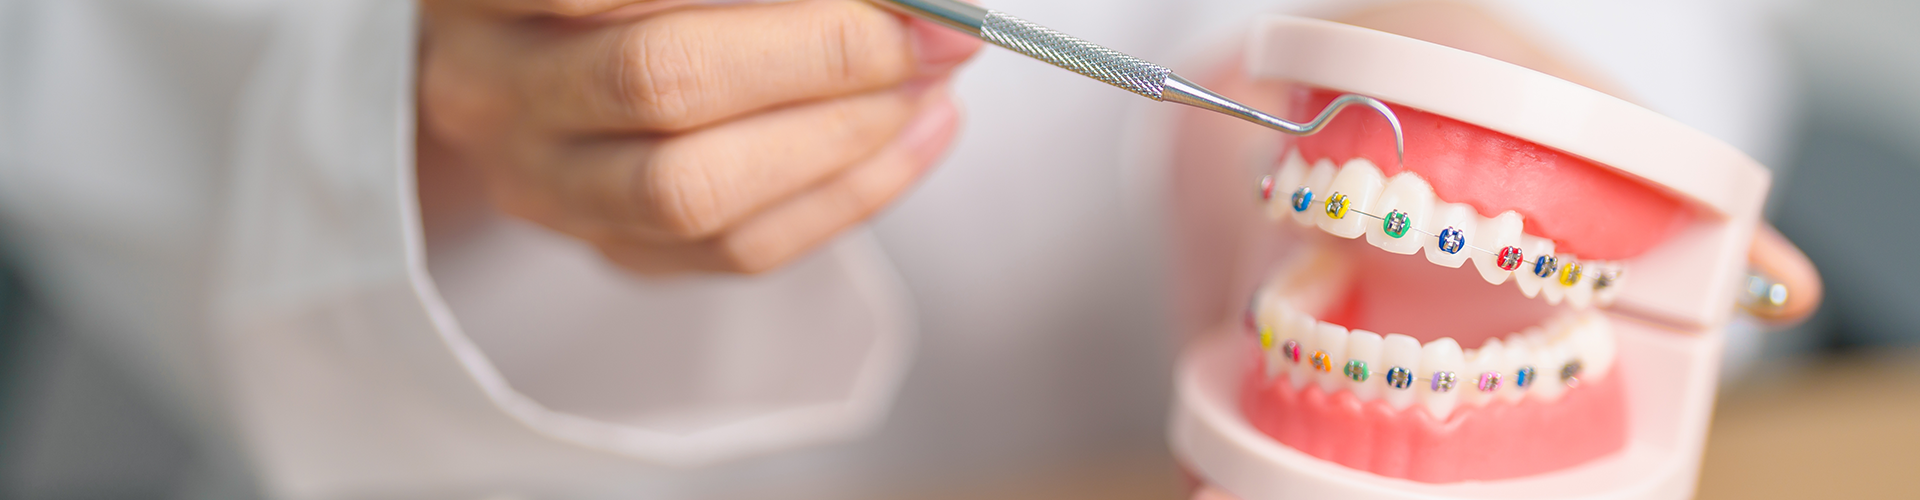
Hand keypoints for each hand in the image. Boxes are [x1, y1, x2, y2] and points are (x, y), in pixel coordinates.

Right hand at [417, 0, 979, 273]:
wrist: (517, 56)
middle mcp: (492, 91)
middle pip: (660, 83)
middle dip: (822, 55)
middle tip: (931, 31)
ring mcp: (543, 186)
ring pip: (694, 192)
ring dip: (842, 136)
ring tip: (930, 83)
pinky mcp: (609, 250)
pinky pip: (735, 252)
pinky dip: (847, 194)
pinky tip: (917, 134)